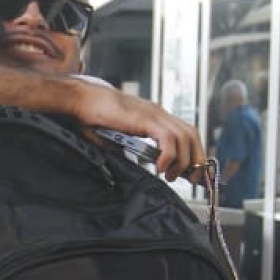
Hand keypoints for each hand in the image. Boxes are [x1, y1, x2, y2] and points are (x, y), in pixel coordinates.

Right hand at [70, 89, 205, 179]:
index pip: (185, 133)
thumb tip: (135, 165)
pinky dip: (169, 156)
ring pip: (184, 137)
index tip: (191, 171)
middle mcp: (159, 114)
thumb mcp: (117, 137)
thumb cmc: (95, 116)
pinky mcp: (145, 119)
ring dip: (183, 161)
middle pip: (192, 134)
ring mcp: (153, 115)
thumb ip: (129, 149)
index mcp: (155, 117)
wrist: (83, 100)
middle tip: (191, 179)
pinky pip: (167, 138)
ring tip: (170, 176)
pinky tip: (159, 168)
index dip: (193, 152)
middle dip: (196, 159)